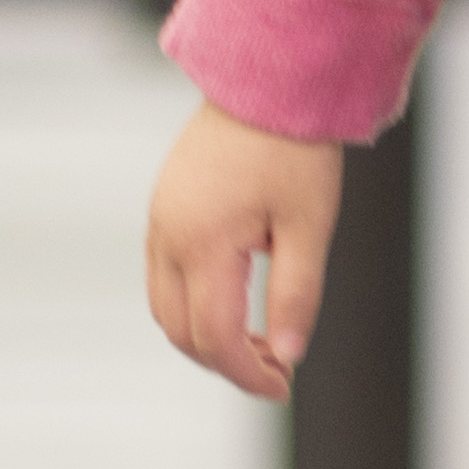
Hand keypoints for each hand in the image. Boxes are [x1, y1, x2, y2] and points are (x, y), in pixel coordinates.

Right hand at [146, 102, 343, 395]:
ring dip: (205, 336)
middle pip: (181, 331)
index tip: (284, 386)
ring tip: (257, 342)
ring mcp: (159, 221)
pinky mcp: (163, 209)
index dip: (247, 374)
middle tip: (275, 369)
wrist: (264, 81)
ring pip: (165, 307)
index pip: (214, 337)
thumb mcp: (309, 226)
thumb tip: (286, 356)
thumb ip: (295, 295)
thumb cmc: (294, 148)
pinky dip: (193, 305)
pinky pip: (164, 276)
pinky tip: (236, 304)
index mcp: (203, 244)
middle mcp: (168, 236)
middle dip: (225, 362)